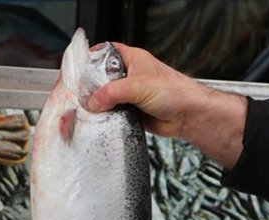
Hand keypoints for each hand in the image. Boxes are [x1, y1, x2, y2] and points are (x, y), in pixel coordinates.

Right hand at [87, 43, 247, 168]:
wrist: (189, 116)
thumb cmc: (176, 92)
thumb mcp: (138, 86)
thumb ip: (112, 93)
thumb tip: (93, 101)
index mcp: (132, 59)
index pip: (105, 52)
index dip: (91, 59)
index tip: (79, 69)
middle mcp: (130, 75)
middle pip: (101, 78)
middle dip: (92, 87)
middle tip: (83, 94)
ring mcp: (130, 94)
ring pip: (106, 97)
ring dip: (100, 104)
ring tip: (92, 109)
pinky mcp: (131, 111)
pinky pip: (112, 112)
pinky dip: (107, 117)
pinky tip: (103, 119)